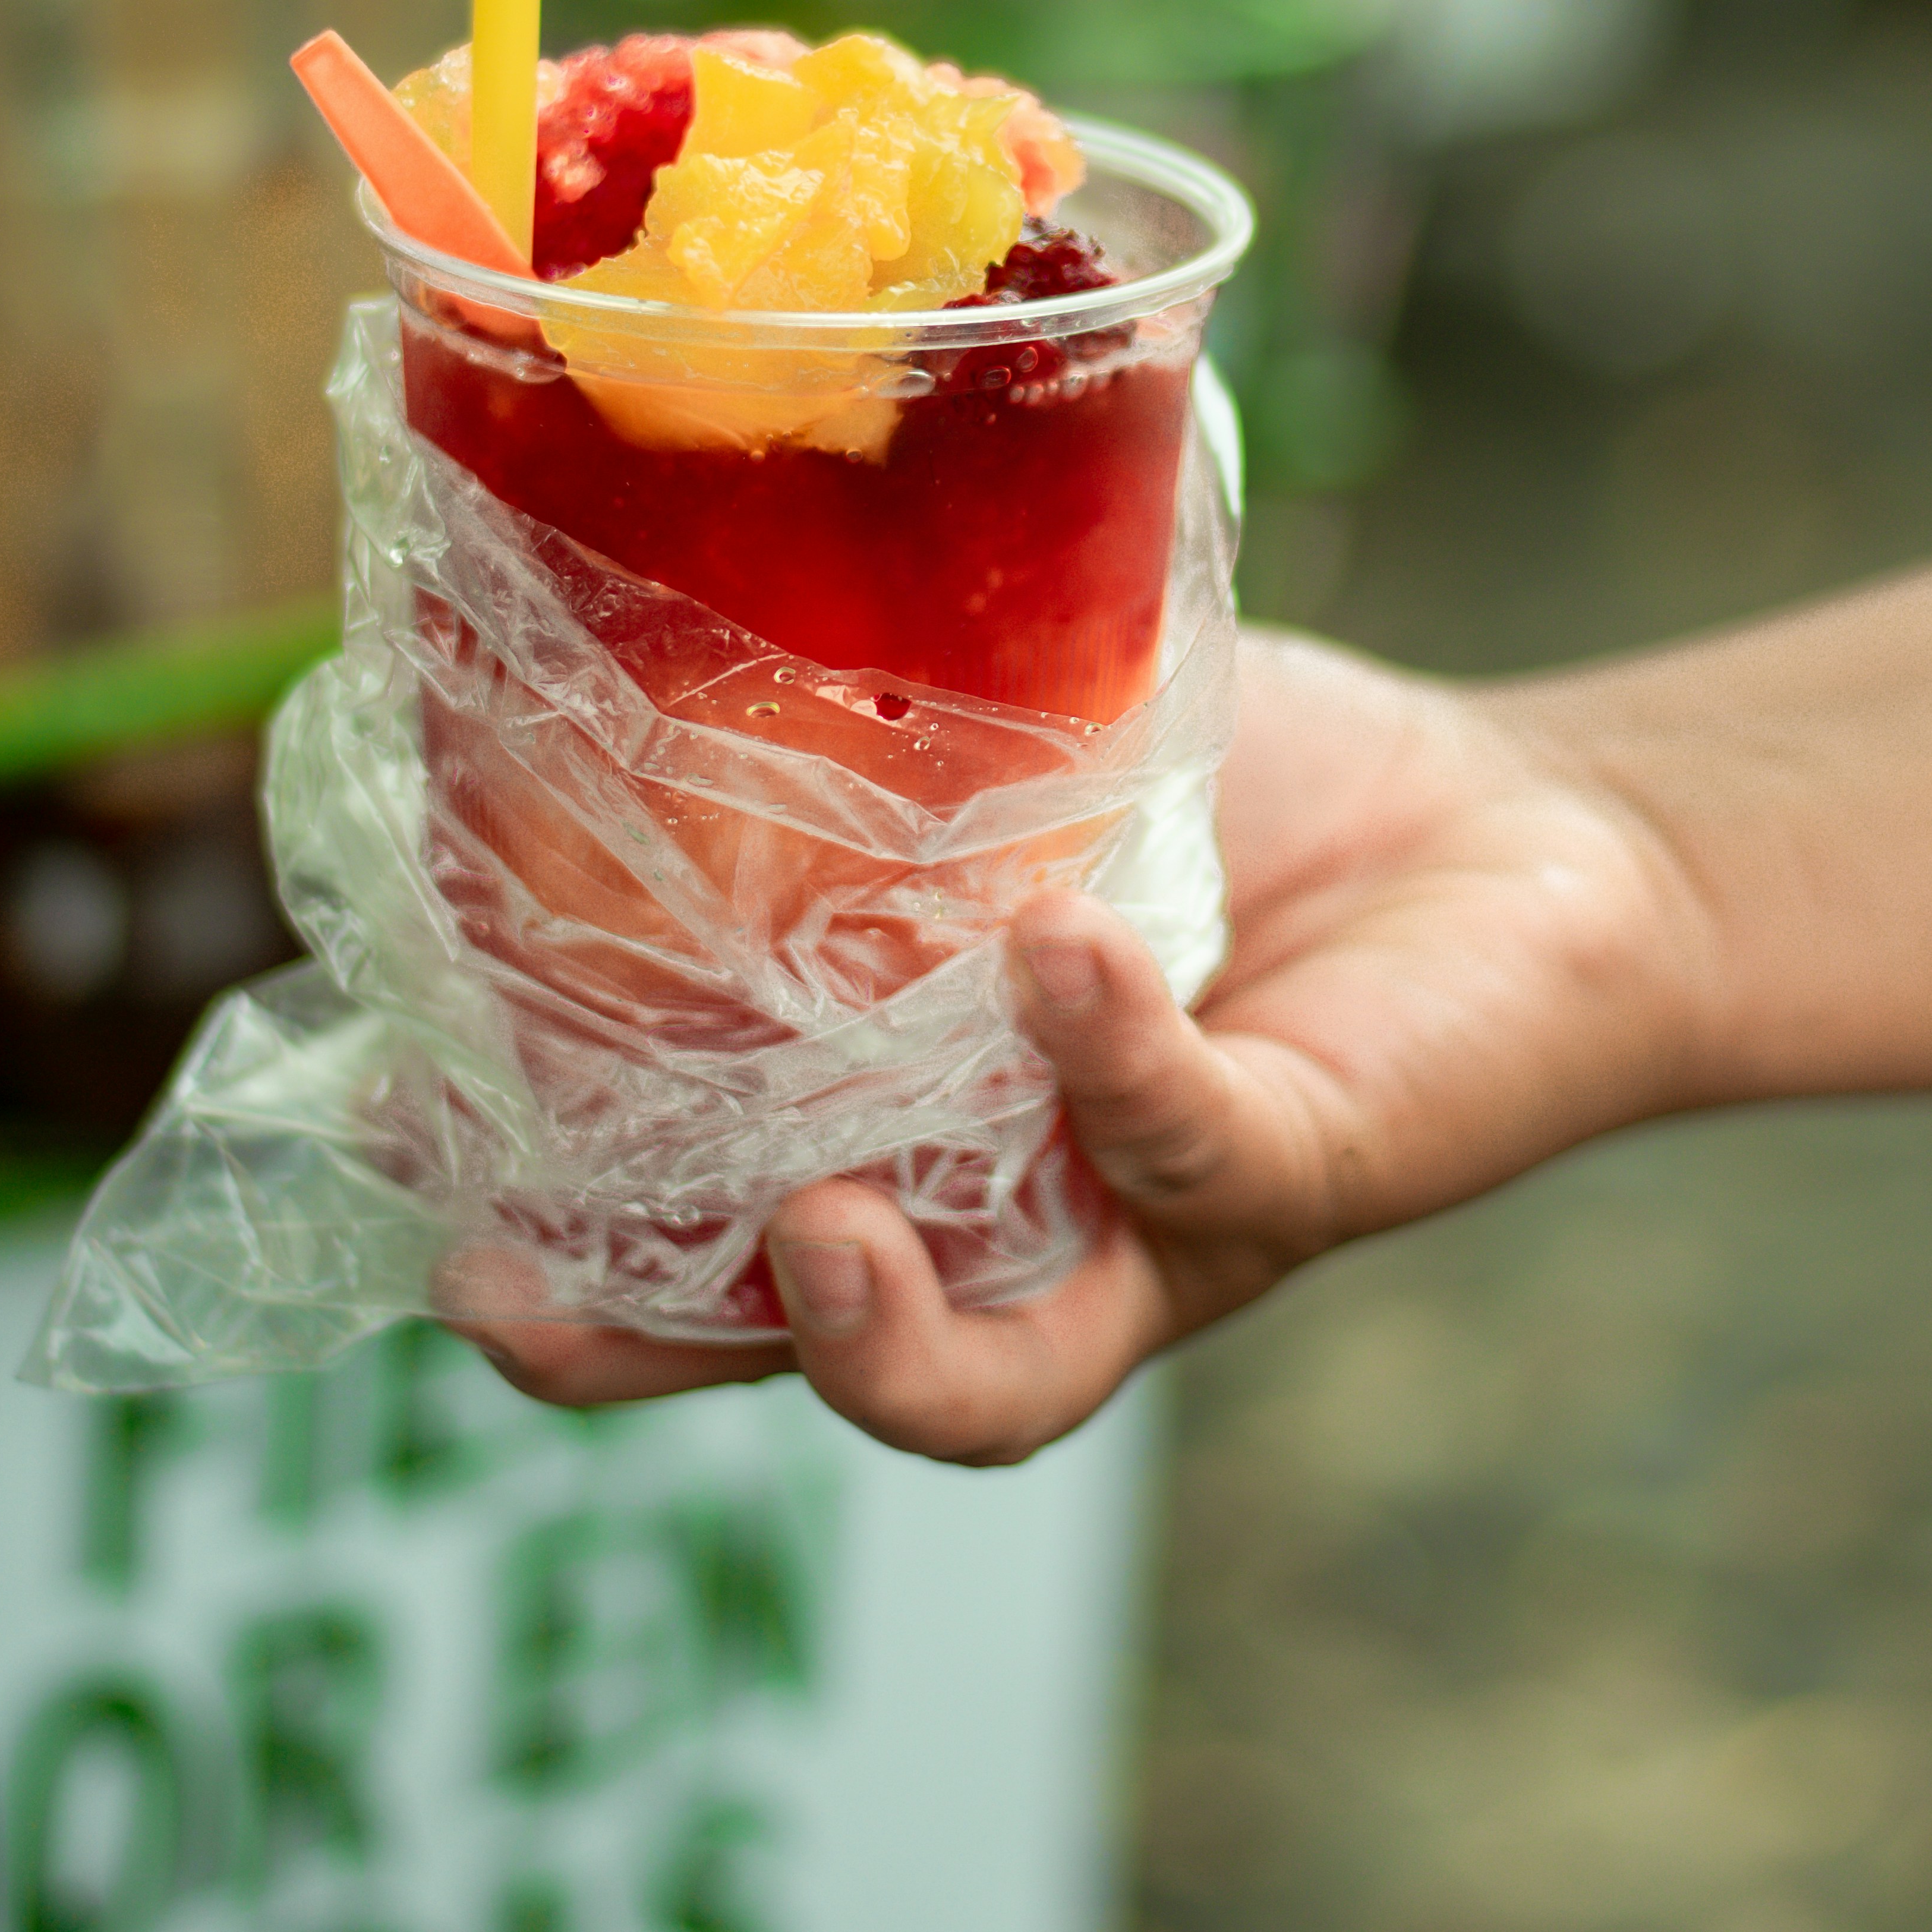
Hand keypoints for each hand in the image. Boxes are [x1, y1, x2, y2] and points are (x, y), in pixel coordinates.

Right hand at [448, 627, 1714, 1459]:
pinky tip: (1056, 950)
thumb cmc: (1266, 801)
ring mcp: (1150, 1224)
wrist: (1526, 835)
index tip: (405, 1130)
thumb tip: (678, 557)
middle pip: (791, 1355)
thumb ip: (898, 716)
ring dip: (866, 1327)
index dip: (552, 1210)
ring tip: (804, 1227)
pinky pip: (1182, 1144)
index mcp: (914, 1131)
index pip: (694, 1217)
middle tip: (507, 1288)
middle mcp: (1011, 1222)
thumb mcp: (1049, 751)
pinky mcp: (1297, 1172)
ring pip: (991, 1375)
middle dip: (635, 1347)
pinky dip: (1107, 1053)